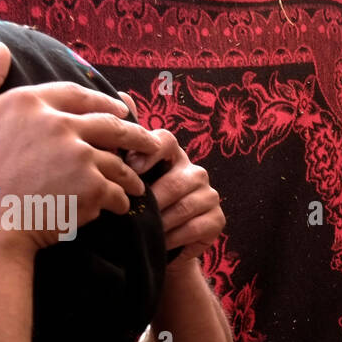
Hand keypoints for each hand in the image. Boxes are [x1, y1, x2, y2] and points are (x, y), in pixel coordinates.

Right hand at [0, 42, 160, 250]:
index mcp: (29, 102)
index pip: (76, 94)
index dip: (102, 100)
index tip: (119, 108)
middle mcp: (60, 124)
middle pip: (110, 124)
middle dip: (134, 133)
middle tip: (148, 142)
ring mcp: (80, 156)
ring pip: (118, 161)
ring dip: (130, 174)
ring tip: (136, 184)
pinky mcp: (93, 187)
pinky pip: (117, 192)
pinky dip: (121, 200)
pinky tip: (120, 206)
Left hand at [120, 120, 224, 265]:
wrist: (158, 244)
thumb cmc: (139, 206)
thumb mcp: (126, 176)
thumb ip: (124, 141)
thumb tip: (123, 96)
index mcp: (171, 155)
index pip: (166, 141)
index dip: (150, 152)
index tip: (133, 169)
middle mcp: (194, 170)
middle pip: (178, 180)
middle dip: (154, 200)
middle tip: (134, 213)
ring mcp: (209, 195)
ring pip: (187, 206)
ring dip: (163, 222)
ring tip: (146, 232)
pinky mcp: (217, 219)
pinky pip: (198, 226)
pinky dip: (177, 237)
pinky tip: (162, 243)